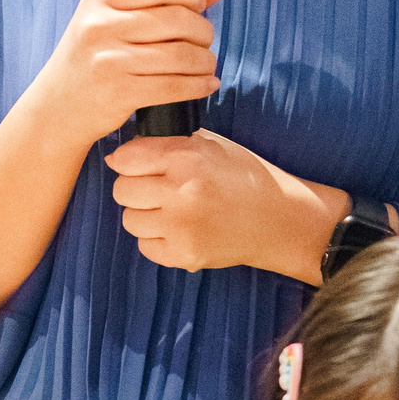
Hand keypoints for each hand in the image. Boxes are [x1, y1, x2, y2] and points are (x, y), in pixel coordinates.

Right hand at [23, 0, 224, 151]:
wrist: (57, 109)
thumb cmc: (92, 59)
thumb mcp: (113, 20)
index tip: (198, 7)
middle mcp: (100, 26)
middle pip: (176, 18)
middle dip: (202, 31)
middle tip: (203, 41)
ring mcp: (108, 60)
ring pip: (180, 53)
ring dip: (205, 60)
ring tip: (206, 65)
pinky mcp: (119, 93)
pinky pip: (175, 85)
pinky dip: (199, 85)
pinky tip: (206, 85)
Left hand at [107, 128, 349, 282]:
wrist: (278, 218)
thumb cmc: (243, 176)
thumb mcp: (210, 145)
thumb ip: (168, 145)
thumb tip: (120, 155)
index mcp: (185, 158)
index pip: (125, 159)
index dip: (129, 161)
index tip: (139, 165)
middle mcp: (180, 192)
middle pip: (122, 190)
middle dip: (135, 188)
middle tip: (157, 189)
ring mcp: (181, 227)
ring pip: (130, 220)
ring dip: (144, 214)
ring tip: (170, 209)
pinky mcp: (184, 254)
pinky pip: (145, 245)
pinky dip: (156, 238)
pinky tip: (179, 229)